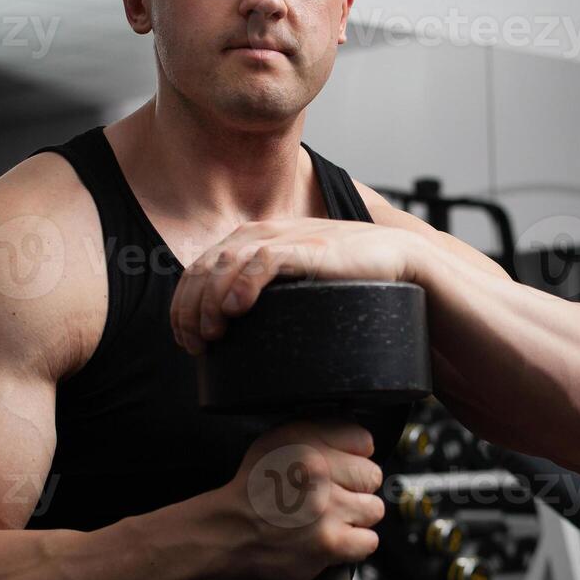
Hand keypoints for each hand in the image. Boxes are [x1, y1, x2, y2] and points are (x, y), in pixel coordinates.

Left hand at [170, 218, 429, 353]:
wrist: (396, 259)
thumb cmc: (347, 277)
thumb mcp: (295, 284)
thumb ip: (268, 293)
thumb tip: (238, 334)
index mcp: (252, 240)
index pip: (199, 270)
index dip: (183, 307)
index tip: (187, 342)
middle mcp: (261, 233)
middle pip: (204, 269)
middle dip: (190, 310)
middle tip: (195, 346)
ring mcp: (284, 238)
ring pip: (225, 264)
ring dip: (209, 301)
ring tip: (213, 334)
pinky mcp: (307, 246)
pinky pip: (262, 260)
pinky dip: (243, 284)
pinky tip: (236, 309)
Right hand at [219, 419, 385, 579]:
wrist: (230, 532)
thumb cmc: (254, 489)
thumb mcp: (279, 440)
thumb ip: (319, 432)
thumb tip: (358, 438)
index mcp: (307, 443)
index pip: (364, 441)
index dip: (353, 456)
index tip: (341, 467)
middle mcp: (318, 473)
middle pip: (372, 475)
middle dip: (355, 486)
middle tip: (332, 494)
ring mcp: (327, 510)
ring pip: (373, 509)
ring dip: (356, 516)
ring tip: (331, 517)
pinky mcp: (330, 543)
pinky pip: (368, 541)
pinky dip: (355, 543)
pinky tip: (334, 537)